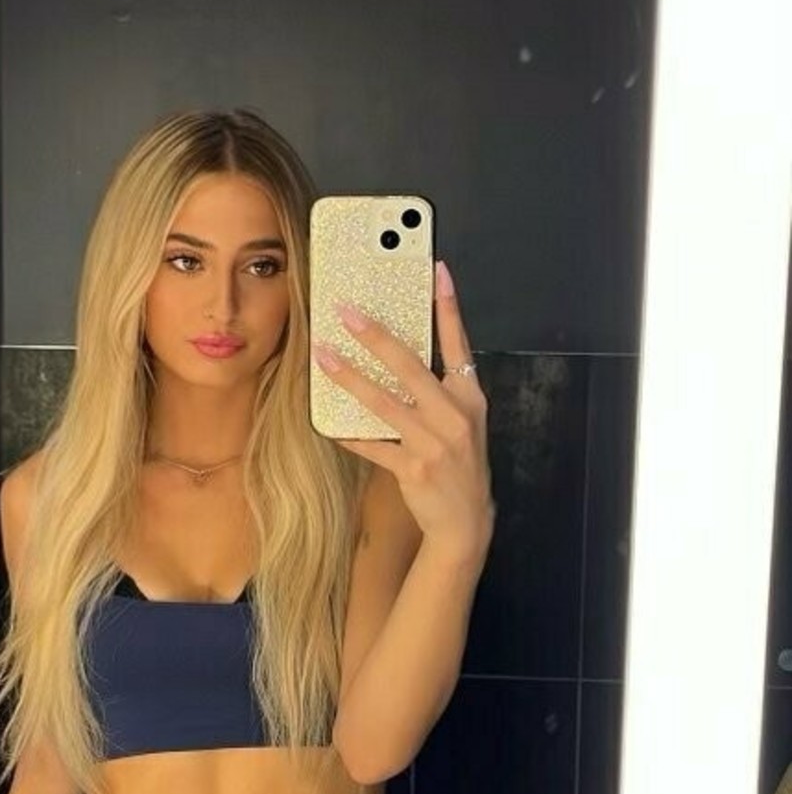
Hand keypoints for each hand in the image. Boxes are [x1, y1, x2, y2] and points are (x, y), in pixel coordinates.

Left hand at [311, 259, 494, 560]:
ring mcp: (434, 443)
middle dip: (377, 337)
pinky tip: (328, 423)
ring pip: (384, 402)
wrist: (465, 521)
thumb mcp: (462, 422)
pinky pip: (372, 445)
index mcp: (470, 398)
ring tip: (323, 356)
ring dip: (350, 378)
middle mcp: (455, 416)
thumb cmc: (461, 464)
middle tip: (348, 312)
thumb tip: (398, 353)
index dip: (448, 307)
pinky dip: (349, 433)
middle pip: (411, 367)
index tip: (437, 272)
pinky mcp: (413, 468)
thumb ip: (440, 388)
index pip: (459, 343)